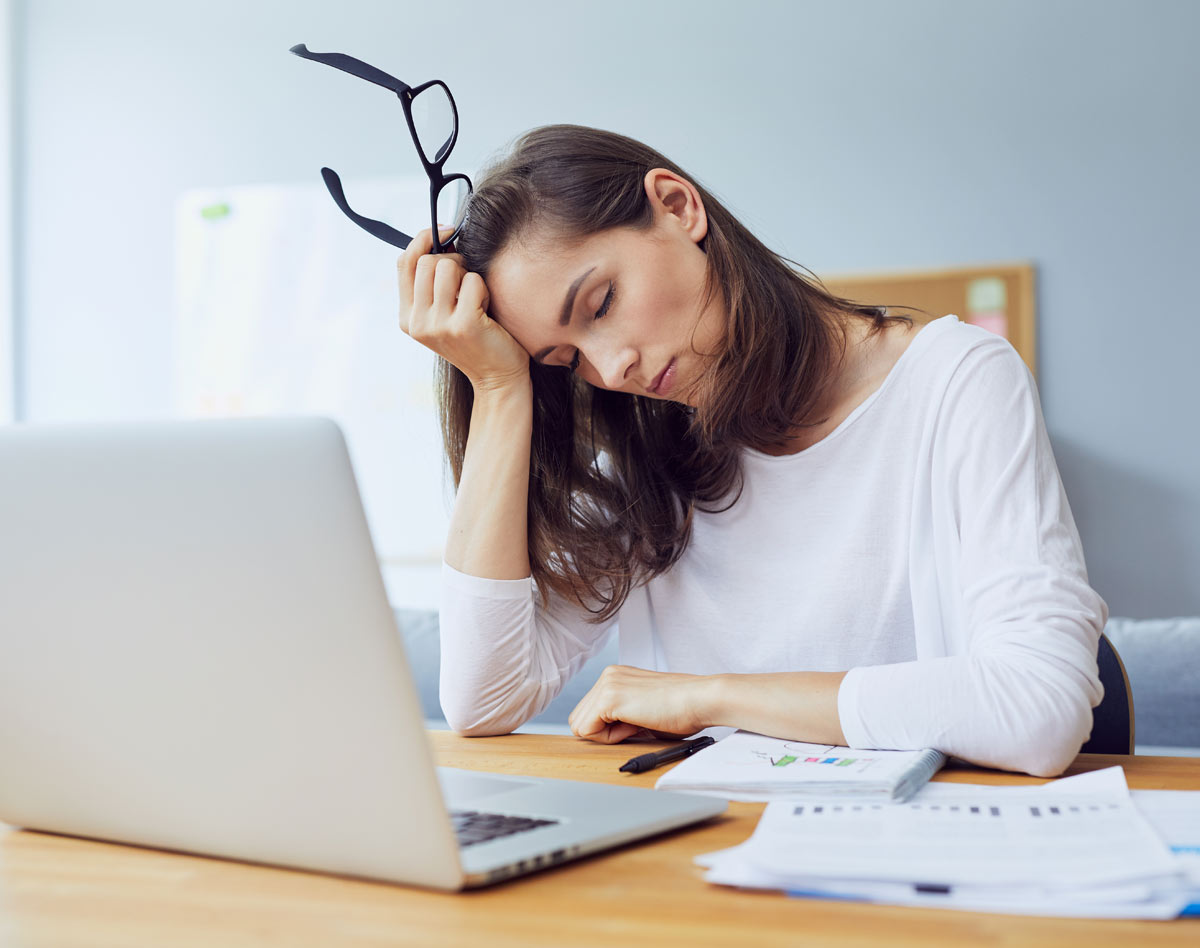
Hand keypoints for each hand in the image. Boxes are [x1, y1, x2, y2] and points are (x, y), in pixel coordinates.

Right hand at [396, 227, 529, 390]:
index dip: (422, 239)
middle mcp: (417, 323)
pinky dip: (484, 289)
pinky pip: (473, 281)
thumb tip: (439, 236)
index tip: (444, 231)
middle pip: (428, 261)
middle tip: (467, 280)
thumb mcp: (443, 314)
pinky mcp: (463, 325)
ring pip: (448, 266)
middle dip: (453, 260)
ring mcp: (438, 325)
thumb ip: (432, 285)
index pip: (404, 263)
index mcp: (407, 318)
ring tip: (476, 297)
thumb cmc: (476, 339)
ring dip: (468, 275)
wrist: (497, 378)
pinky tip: (486, 309)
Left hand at [567, 665, 717, 743]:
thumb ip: (621, 716)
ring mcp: (607, 684)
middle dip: (603, 731)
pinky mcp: (609, 698)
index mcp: (616, 676)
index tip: (635, 723)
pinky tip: (635, 726)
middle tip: (635, 727)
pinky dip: (610, 738)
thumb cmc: (682, 709)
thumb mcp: (643, 709)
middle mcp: (608, 675)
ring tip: (637, 725)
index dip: (609, 728)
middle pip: (579, 718)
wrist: (701, 700)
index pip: (589, 711)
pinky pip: (588, 731)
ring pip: (580, 725)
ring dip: (607, 735)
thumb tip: (603, 734)